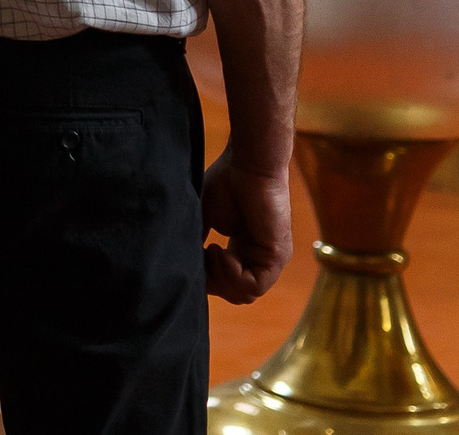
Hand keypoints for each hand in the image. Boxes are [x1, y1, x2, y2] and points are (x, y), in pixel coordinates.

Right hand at [202, 146, 293, 303]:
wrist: (248, 164)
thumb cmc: (227, 182)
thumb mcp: (204, 218)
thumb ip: (196, 242)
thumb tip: (180, 263)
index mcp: (243, 251)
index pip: (226, 283)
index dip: (205, 278)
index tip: (191, 256)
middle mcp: (258, 258)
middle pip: (235, 294)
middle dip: (212, 282)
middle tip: (200, 256)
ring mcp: (270, 260)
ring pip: (245, 294)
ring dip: (221, 278)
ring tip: (210, 250)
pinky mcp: (277, 256)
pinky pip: (254, 285)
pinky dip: (232, 274)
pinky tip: (222, 251)